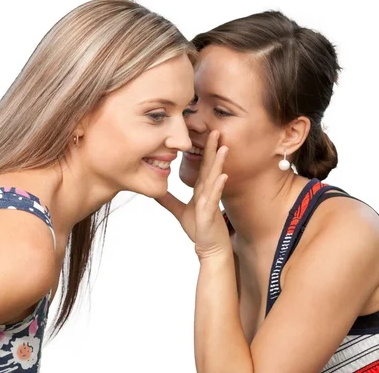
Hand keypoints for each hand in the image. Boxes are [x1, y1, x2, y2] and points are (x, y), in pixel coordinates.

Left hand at [156, 130, 230, 258]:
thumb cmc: (200, 229)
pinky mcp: (211, 212)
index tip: (204, 134)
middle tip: (216, 131)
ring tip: (223, 148)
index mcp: (201, 190)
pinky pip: (214, 198)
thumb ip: (169, 200)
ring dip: (219, 163)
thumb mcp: (180, 212)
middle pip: (210, 167)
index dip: (203, 150)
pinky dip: (218, 187)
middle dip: (213, 149)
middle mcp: (208, 192)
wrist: (209, 247)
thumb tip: (156, 191)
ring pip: (215, 178)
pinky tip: (221, 176)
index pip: (203, 166)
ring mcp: (211, 201)